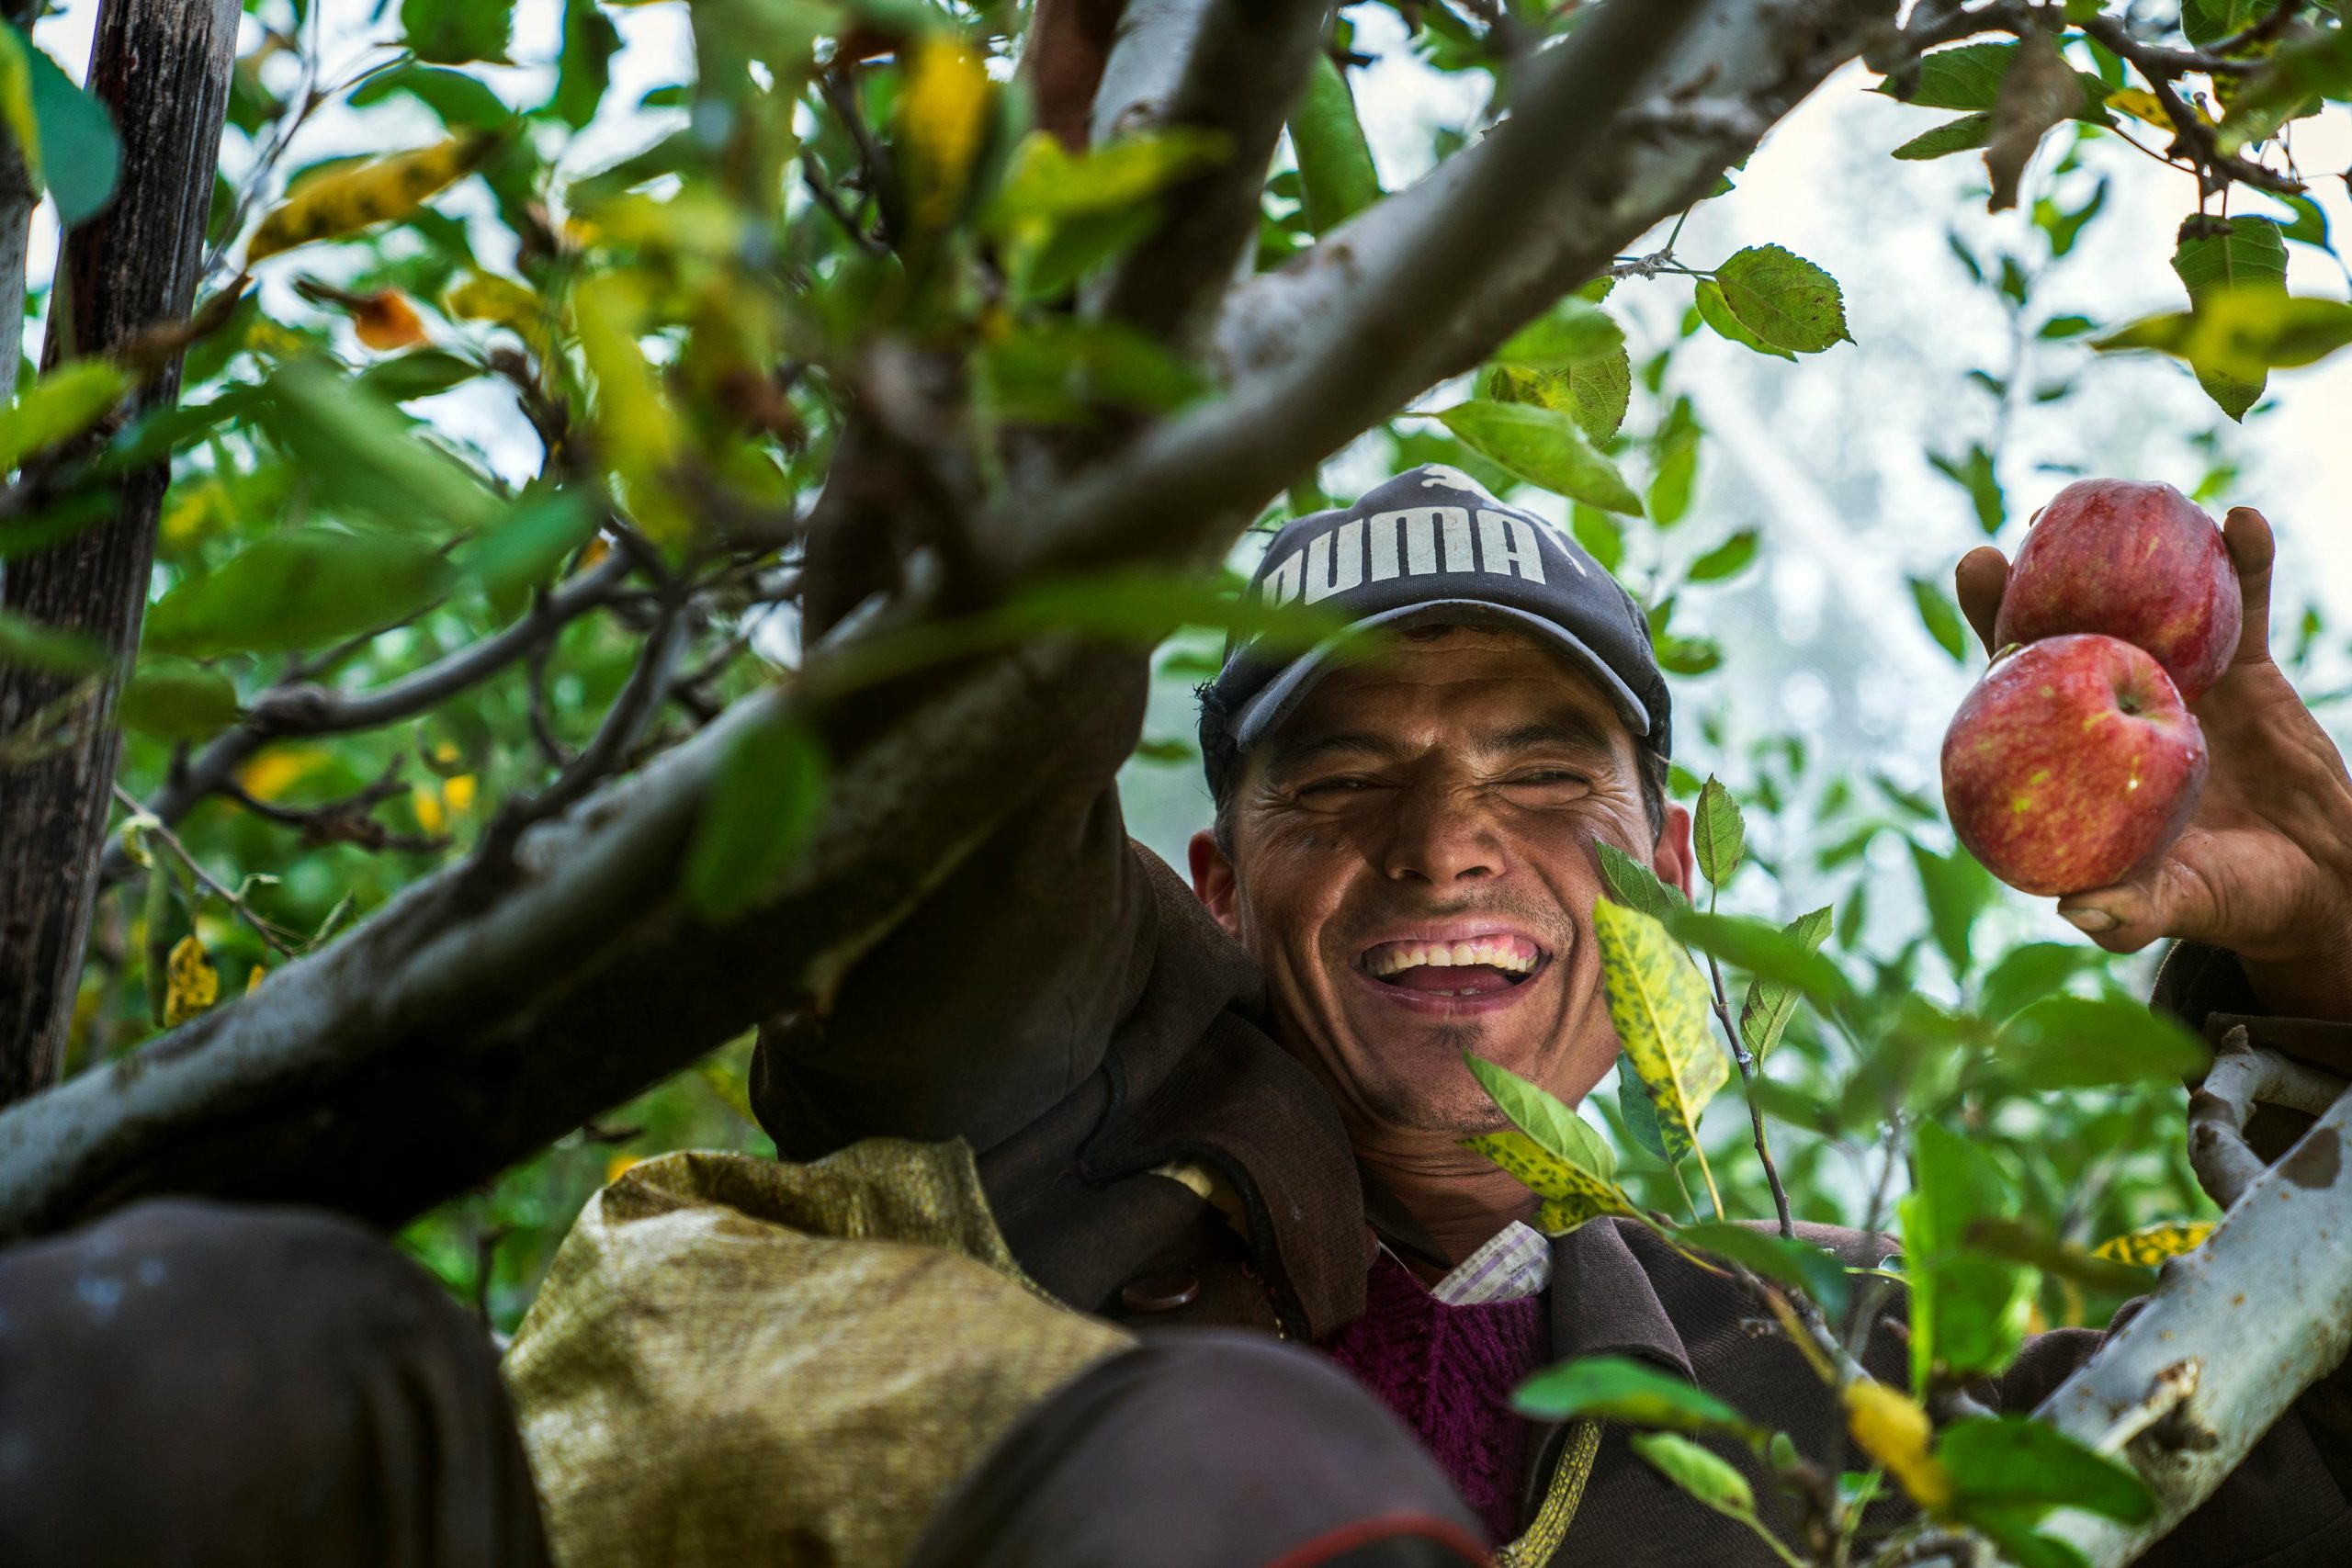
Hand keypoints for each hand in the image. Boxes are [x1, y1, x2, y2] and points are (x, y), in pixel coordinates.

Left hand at [1956, 507, 2351, 1021]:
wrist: (2318, 884)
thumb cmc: (2229, 901)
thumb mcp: (2179, 907)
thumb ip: (2133, 912)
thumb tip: (2077, 912)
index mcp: (2076, 756)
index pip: (2018, 685)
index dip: (1992, 630)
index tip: (1972, 572)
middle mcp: (2114, 706)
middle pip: (2069, 625)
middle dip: (2040, 572)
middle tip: (2027, 525)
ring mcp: (2179, 680)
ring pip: (2152, 602)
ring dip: (2142, 551)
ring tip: (2132, 496)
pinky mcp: (2248, 670)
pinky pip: (2247, 608)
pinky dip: (2246, 564)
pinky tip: (2241, 521)